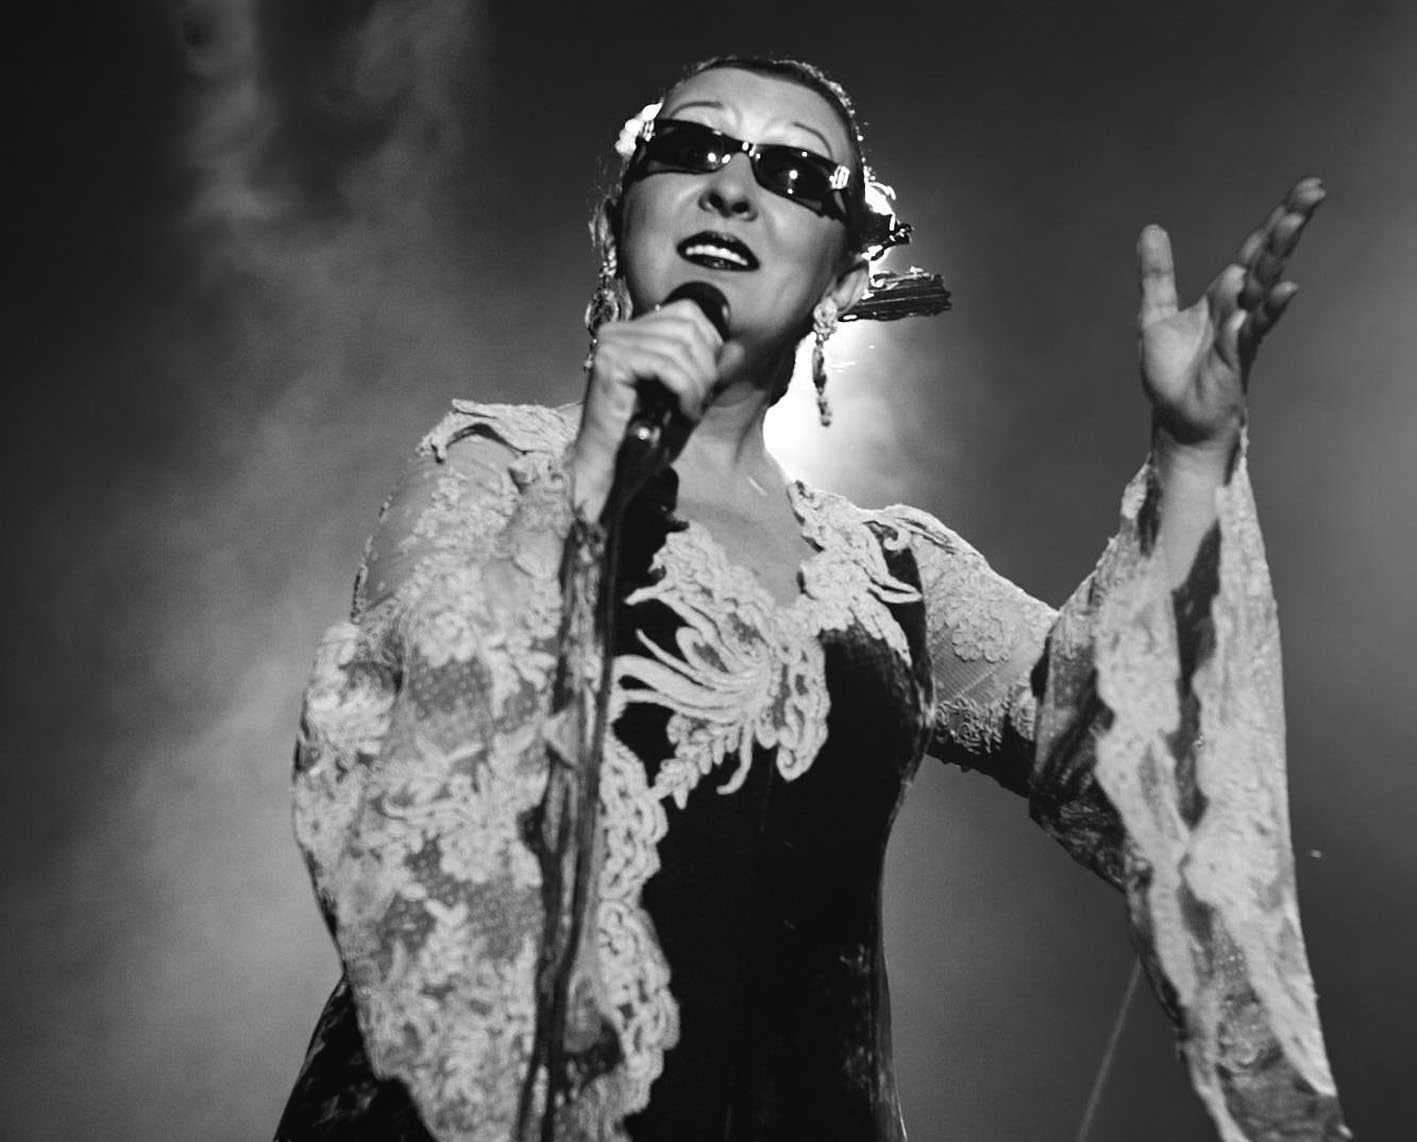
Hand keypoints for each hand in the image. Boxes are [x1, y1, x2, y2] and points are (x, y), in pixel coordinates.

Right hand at [569, 300, 734, 517]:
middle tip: (703, 399)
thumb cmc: (645, 434)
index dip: (710, 342)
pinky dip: (685, 391)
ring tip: (693, 410)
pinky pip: (666, 367)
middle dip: (706, 366)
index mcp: (633, 331)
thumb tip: (735, 350)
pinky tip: (684, 413)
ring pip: (679, 348)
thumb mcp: (684, 394)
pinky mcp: (611, 362)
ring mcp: (611, 344)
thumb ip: (705, 368)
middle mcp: (618, 331)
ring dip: (697, 384)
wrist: (611, 465)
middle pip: (686, 327)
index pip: (686, 311)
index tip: (710, 379)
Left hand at [1138, 177, 1324, 461]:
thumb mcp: (1154, 315)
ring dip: (1279, 253)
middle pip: (1268, 258)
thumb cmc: (1171, 373)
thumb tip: (1152, 228)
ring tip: (1295, 220)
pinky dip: (1269, 308)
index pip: (1254, 250)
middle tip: (1314, 190)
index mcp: (1223, 295)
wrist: (1176, 419)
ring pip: (1265, 285)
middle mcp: (1238, 307)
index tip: (1306, 188)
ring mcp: (1240, 329)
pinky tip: (1286, 289)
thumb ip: (1157, 274)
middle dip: (1288, 224)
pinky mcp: (1236, 355)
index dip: (1276, 220)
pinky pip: (1255, 328)